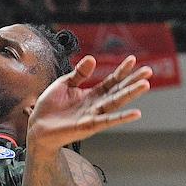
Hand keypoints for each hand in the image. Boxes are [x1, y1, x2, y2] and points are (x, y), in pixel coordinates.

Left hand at [27, 55, 151, 149]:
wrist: (37, 127)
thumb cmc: (49, 107)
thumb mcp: (64, 84)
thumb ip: (79, 73)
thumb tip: (92, 58)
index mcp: (91, 94)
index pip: (111, 81)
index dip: (121, 70)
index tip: (133, 59)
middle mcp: (96, 105)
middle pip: (118, 91)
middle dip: (133, 81)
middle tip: (149, 70)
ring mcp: (94, 116)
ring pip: (115, 103)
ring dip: (130, 94)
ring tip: (145, 85)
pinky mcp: (88, 126)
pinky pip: (107, 121)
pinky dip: (121, 118)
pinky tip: (136, 113)